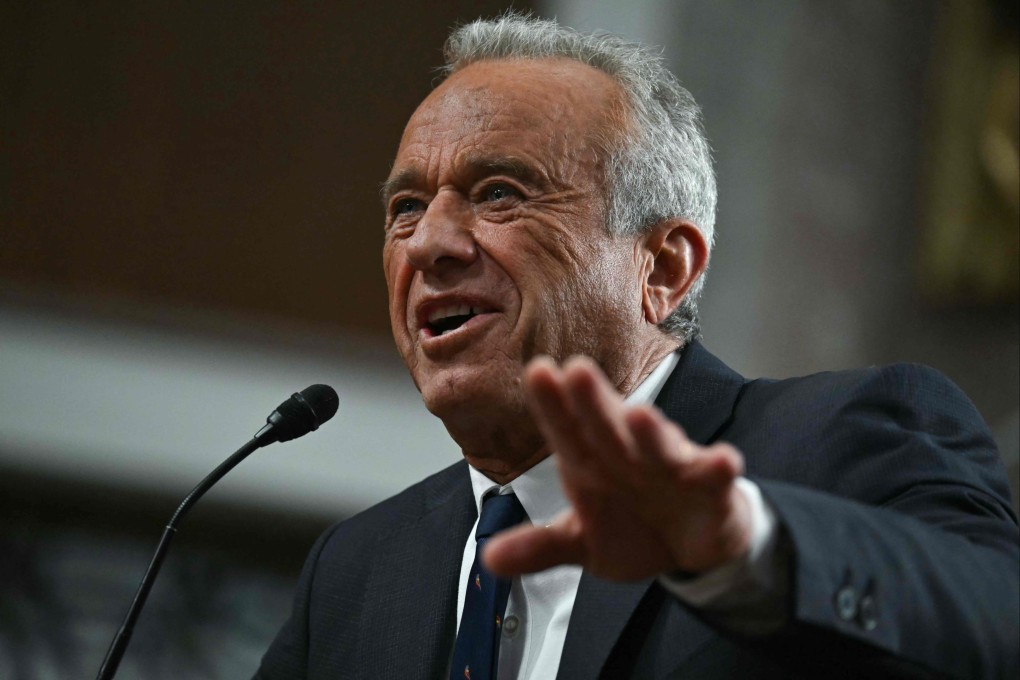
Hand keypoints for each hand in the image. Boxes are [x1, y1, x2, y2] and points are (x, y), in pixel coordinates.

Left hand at [483, 355, 752, 580]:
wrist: (691, 543)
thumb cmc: (632, 524)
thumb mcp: (582, 542)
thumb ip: (541, 547)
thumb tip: (488, 560)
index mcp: (591, 461)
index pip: (567, 429)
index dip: (552, 404)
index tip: (537, 373)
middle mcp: (628, 454)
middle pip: (608, 426)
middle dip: (594, 401)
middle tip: (576, 370)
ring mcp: (670, 467)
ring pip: (660, 445)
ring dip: (651, 432)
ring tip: (639, 414)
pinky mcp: (711, 487)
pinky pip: (715, 474)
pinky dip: (719, 467)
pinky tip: (724, 460)